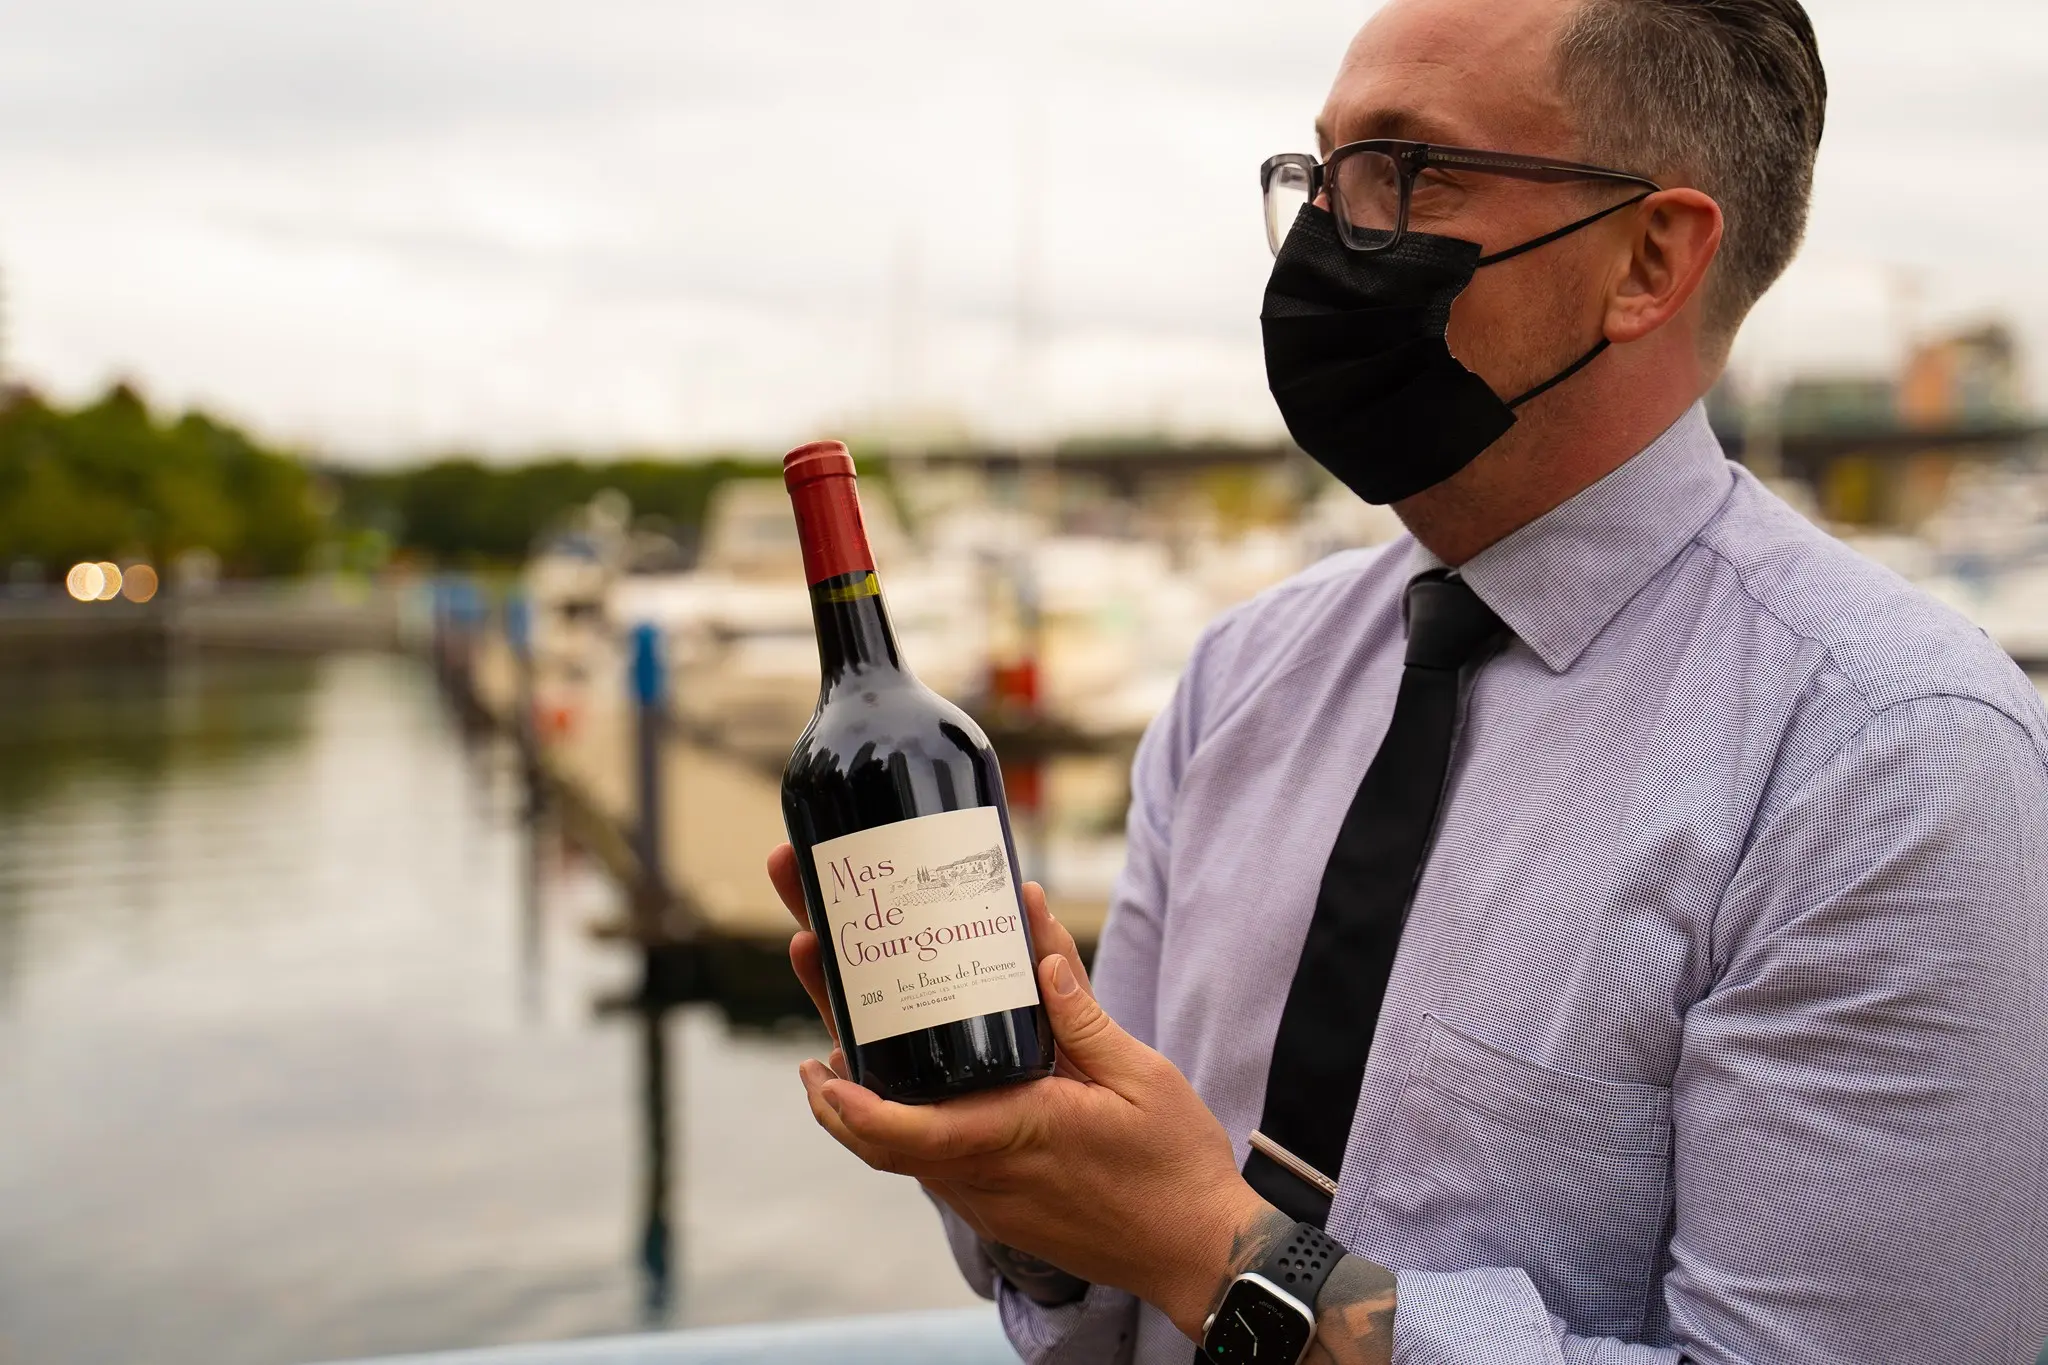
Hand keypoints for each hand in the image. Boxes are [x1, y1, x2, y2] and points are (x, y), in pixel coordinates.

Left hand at [764, 842, 1264, 1338]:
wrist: (1199, 1253)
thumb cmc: (1174, 1167)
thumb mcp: (1139, 1076)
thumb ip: (1081, 1013)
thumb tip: (1037, 942)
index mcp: (1015, 1137)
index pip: (909, 1132)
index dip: (853, 1106)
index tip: (819, 1067)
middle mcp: (985, 1178)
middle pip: (883, 1144)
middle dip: (834, 1094)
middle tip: (810, 1037)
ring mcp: (987, 1200)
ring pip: (902, 1159)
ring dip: (861, 1113)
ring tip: (835, 1054)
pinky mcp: (998, 1208)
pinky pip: (932, 1167)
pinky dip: (899, 1130)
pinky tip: (901, 1091)